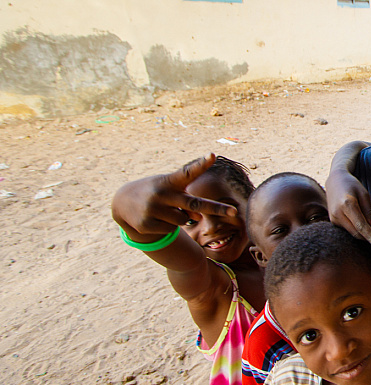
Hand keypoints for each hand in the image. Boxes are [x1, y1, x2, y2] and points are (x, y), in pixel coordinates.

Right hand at [111, 154, 236, 239]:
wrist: (122, 202)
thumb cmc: (156, 192)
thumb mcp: (169, 190)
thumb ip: (186, 201)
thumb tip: (196, 218)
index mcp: (169, 181)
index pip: (188, 172)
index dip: (201, 164)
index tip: (212, 155)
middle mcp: (162, 193)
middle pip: (194, 204)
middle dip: (216, 209)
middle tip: (234, 212)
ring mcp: (154, 209)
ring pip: (183, 220)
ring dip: (181, 218)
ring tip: (165, 209)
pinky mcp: (147, 224)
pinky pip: (171, 229)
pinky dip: (168, 226)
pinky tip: (155, 217)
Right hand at [325, 170, 370, 251]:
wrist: (335, 181)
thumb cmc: (352, 185)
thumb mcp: (364, 194)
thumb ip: (369, 212)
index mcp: (347, 204)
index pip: (361, 226)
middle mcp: (337, 214)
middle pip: (357, 233)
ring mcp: (334, 219)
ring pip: (353, 233)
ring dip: (367, 236)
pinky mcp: (333, 222)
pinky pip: (349, 230)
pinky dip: (360, 232)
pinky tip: (370, 230)